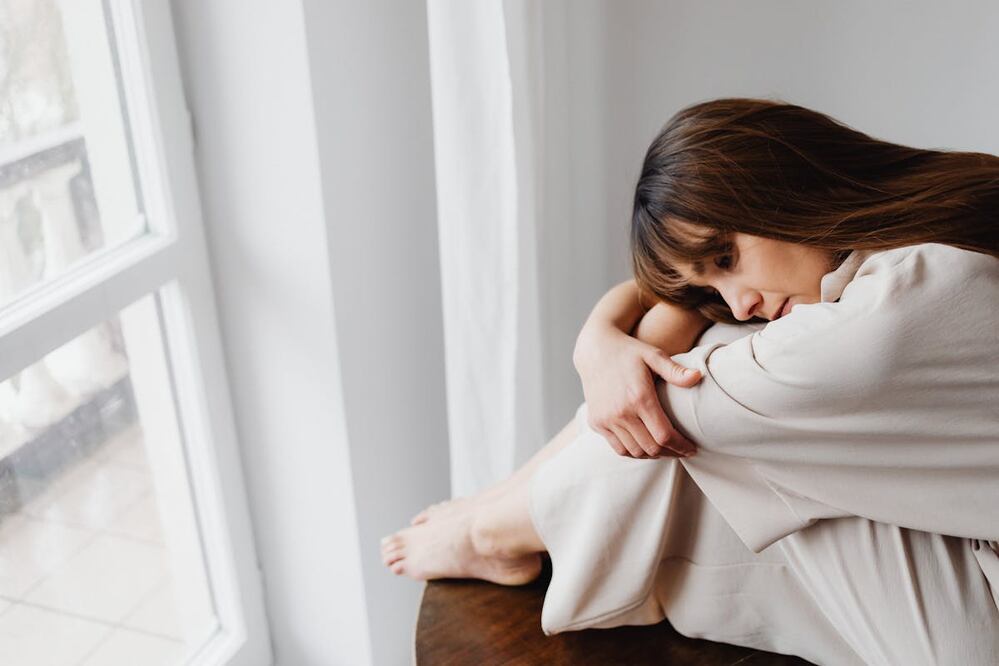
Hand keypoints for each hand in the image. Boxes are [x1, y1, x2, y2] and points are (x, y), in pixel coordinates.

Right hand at [574, 325, 700, 458]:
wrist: (594, 350)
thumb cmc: (628, 351)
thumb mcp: (653, 355)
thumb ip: (675, 370)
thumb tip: (698, 377)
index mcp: (639, 397)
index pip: (664, 435)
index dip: (681, 447)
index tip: (691, 449)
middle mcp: (621, 412)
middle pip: (651, 448)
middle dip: (671, 453)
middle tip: (682, 451)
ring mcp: (606, 419)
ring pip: (634, 452)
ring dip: (653, 455)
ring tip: (666, 449)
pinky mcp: (596, 422)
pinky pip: (618, 448)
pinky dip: (634, 452)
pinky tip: (645, 446)